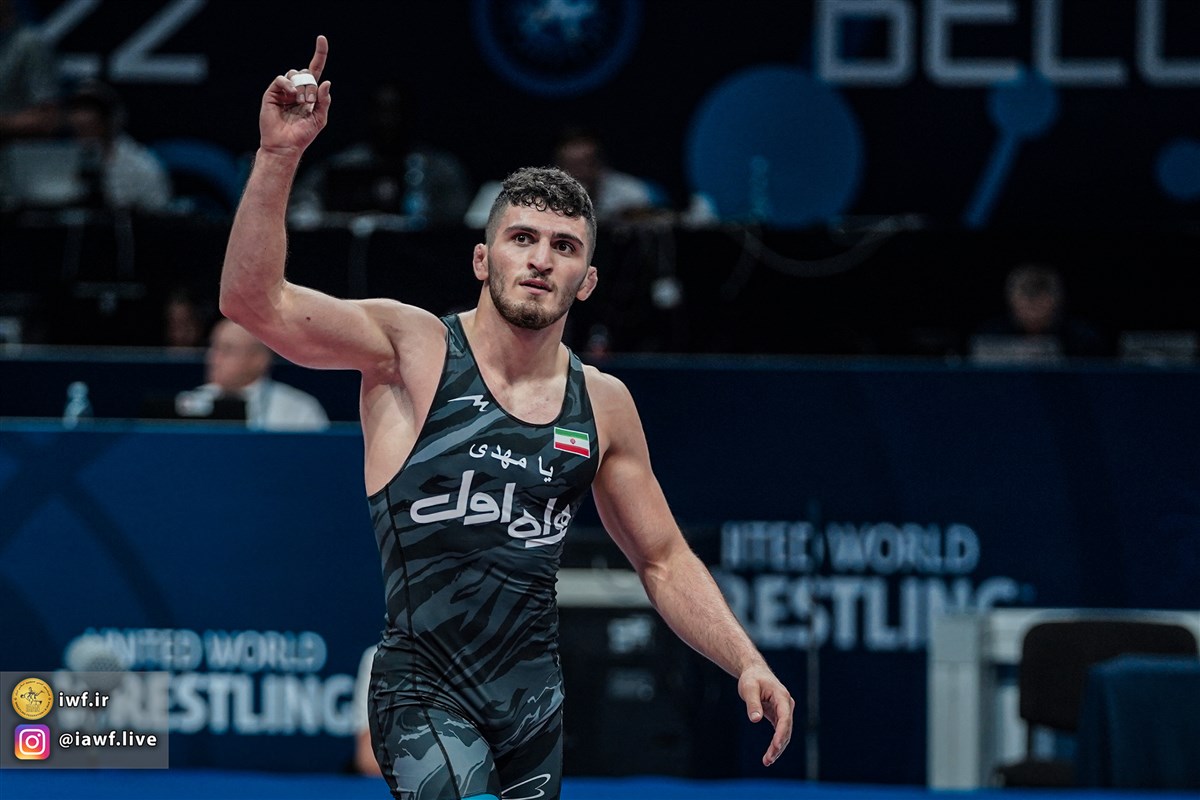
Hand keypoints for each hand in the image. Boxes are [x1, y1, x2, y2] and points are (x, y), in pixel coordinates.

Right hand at [259, 35, 331, 155]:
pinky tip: (292, 95)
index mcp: (309, 94)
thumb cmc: (303, 134)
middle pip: (307, 73)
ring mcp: (284, 90)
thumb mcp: (320, 118)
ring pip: (295, 74)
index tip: (322, 38)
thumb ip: (324, 100)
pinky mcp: (272, 93)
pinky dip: (289, 84)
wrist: (286, 145)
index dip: (319, 54)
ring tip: (301, 102)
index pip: (315, 70)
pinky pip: (282, 79)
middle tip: (310, 102)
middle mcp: (296, 89)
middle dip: (312, 86)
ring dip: (302, 87)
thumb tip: (326, 81)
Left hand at [738, 663, 793, 766]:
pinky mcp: (779, 715)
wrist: (754, 672)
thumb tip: (755, 720)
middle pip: (786, 729)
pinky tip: (769, 755)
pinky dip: (776, 743)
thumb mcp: (748, 688)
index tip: (775, 746)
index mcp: (782, 696)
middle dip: (778, 745)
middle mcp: (786, 705)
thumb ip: (752, 703)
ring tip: (767, 761)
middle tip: (768, 759)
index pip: (785, 718)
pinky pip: (780, 732)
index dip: (781, 733)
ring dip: (778, 748)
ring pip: (785, 733)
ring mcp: (784, 711)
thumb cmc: (751, 678)